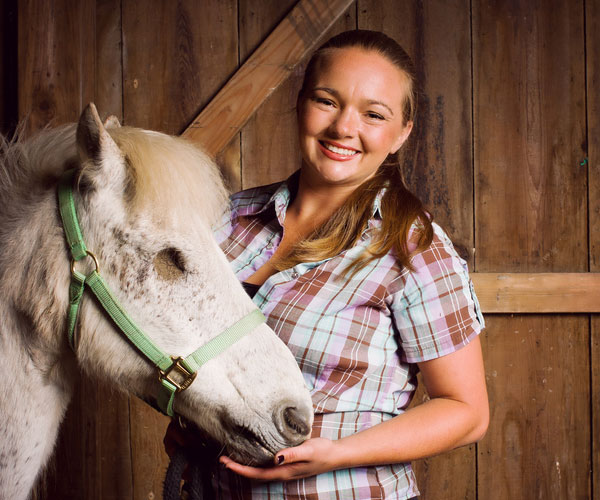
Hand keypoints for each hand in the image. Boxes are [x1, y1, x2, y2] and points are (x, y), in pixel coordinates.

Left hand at [219, 438, 339, 480]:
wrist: (335, 454)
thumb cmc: (323, 451)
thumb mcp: (308, 450)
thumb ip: (292, 454)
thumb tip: (275, 457)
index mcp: (285, 471)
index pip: (257, 473)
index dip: (240, 469)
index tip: (226, 463)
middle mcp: (283, 473)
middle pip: (255, 474)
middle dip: (238, 468)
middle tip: (223, 459)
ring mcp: (285, 470)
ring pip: (260, 471)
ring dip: (246, 466)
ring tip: (233, 457)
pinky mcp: (288, 465)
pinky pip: (267, 467)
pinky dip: (256, 463)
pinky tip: (253, 454)